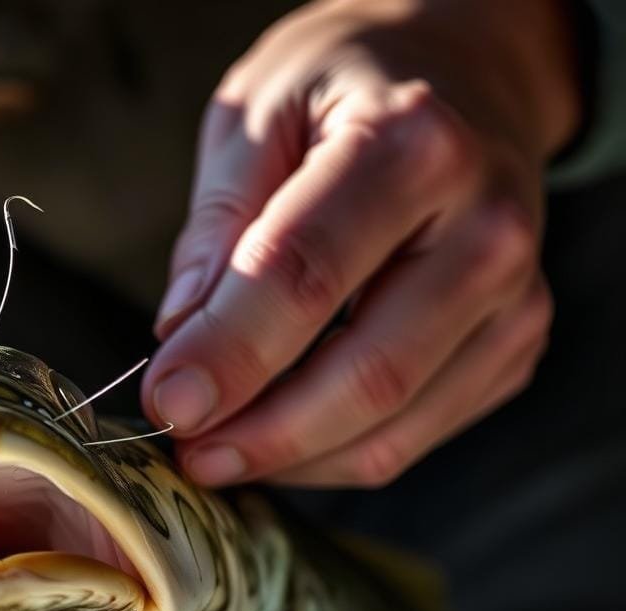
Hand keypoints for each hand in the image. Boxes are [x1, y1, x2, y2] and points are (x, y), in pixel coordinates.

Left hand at [143, 0, 579, 486]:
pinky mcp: (512, 346)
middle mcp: (486, 229)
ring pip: (391, 431)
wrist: (463, 80)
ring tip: (221, 449)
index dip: (228, 356)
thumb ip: (217, 227)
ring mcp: (513, 298)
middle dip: (261, 435)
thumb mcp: (256, 114)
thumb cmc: (345, 92)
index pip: (305, 277)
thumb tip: (181, 341)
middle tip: (188, 452)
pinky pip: (410, 441)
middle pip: (367, 375)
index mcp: (411, 146)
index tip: (166, 405)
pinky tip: (282, 435)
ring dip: (291, 460)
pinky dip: (332, 458)